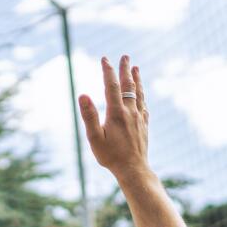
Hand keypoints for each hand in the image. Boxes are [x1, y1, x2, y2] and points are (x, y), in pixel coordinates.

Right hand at [78, 55, 149, 178]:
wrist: (133, 170)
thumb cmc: (110, 156)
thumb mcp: (94, 138)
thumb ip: (89, 115)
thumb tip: (82, 94)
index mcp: (116, 113)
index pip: (112, 86)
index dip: (108, 71)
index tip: (105, 59)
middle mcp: (130, 112)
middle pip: (129, 86)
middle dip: (126, 70)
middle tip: (125, 56)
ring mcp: (139, 118)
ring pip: (139, 94)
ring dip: (137, 80)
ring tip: (136, 68)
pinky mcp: (144, 126)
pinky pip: (144, 105)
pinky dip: (142, 96)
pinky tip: (141, 95)